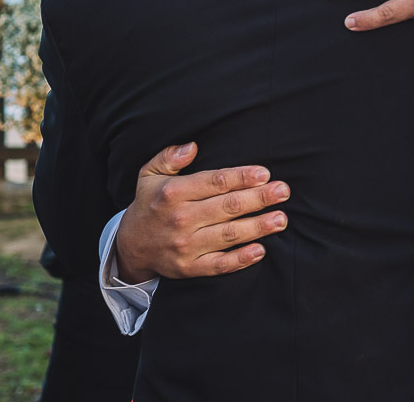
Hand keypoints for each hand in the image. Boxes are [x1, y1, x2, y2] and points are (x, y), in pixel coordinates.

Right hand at [114, 143, 289, 281]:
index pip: (214, 182)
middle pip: (227, 207)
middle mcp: (180, 219)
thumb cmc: (150, 203)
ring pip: (228, 235)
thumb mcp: (149, 175)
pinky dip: (240, 259)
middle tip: (283, 191)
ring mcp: (185, 246)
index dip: (241, 177)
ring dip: (257, 227)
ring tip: (280, 219)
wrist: (129, 246)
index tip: (264, 173)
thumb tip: (192, 146)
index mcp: (173, 193)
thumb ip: (169, 158)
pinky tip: (260, 250)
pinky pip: (219, 264)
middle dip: (258, 198)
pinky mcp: (189, 268)